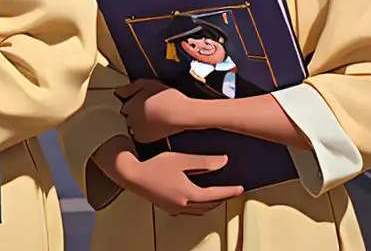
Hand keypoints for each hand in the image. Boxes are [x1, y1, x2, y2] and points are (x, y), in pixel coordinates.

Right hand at [115, 151, 243, 215]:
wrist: (131, 175)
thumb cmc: (153, 166)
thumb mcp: (181, 160)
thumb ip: (203, 162)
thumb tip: (223, 161)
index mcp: (189, 194)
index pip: (216, 194)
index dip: (230, 191)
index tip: (240, 189)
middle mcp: (184, 204)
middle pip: (209, 205)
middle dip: (222, 199)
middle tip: (230, 191)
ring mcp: (175, 208)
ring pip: (200, 210)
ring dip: (211, 204)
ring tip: (216, 195)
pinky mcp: (168, 207)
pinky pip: (189, 210)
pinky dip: (198, 206)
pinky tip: (195, 198)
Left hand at [116, 79, 197, 142]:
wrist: (181, 114)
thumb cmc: (167, 97)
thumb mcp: (148, 84)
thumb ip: (130, 88)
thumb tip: (117, 91)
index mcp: (129, 105)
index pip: (123, 106)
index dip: (133, 103)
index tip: (142, 103)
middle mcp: (129, 118)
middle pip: (126, 116)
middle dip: (133, 113)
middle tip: (148, 110)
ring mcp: (136, 130)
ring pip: (131, 125)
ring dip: (136, 123)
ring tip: (151, 118)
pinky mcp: (143, 139)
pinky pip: (136, 135)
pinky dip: (141, 131)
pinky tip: (152, 126)